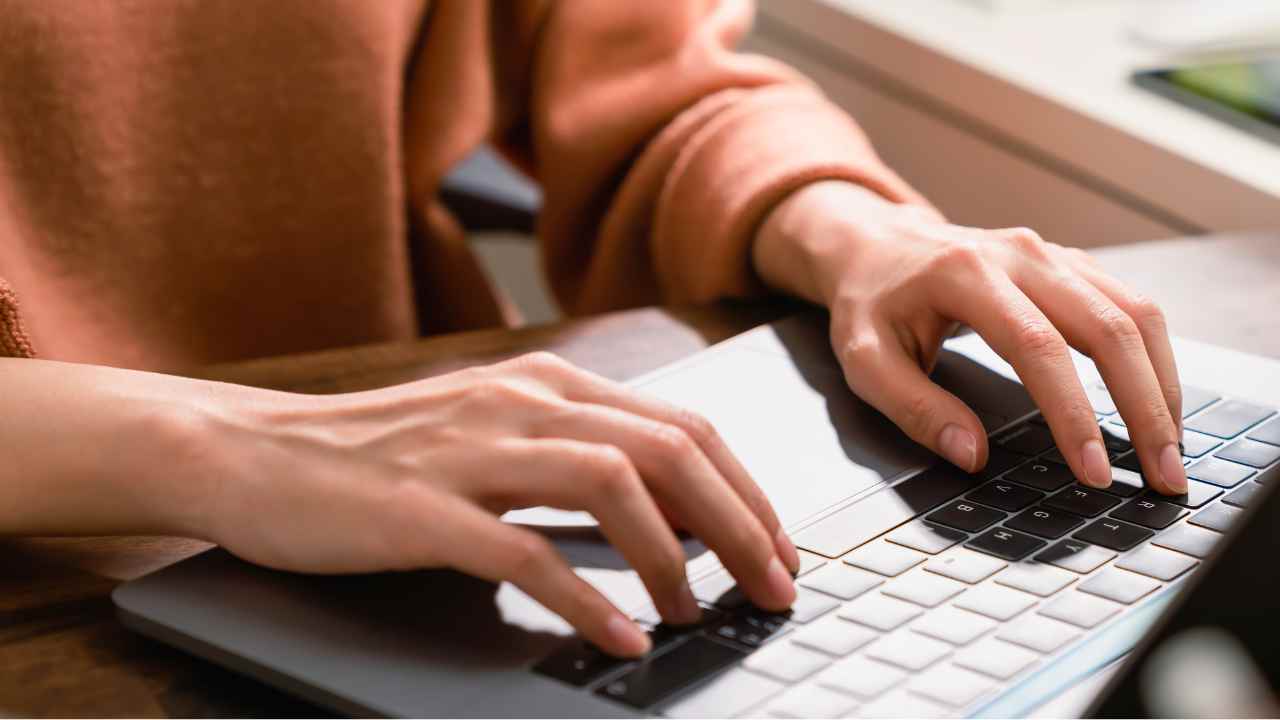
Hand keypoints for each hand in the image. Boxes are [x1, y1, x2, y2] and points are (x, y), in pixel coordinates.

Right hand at [195, 352, 798, 656]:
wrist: (259, 453)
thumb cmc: (381, 452)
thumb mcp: (493, 431)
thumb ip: (574, 451)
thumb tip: (669, 506)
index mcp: (548, 383)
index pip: (683, 427)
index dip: (747, 492)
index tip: (779, 548)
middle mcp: (521, 402)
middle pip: (669, 451)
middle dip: (740, 525)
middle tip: (774, 586)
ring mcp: (472, 451)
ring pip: (613, 486)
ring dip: (674, 557)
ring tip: (699, 612)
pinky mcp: (422, 507)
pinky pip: (525, 552)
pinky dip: (587, 598)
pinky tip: (620, 636)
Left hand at [754, 180, 1187, 494]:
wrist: (873, 244)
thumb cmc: (868, 304)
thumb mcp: (864, 361)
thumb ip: (914, 408)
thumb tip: (971, 454)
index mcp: (965, 274)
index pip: (1037, 347)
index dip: (1073, 413)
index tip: (1093, 471)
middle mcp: (1019, 255)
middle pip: (1107, 327)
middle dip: (1144, 407)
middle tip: (1161, 475)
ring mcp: (1051, 255)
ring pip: (1134, 313)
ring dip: (1162, 384)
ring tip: (1170, 449)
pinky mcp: (1069, 265)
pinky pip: (1130, 305)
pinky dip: (1153, 358)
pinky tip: (1157, 402)